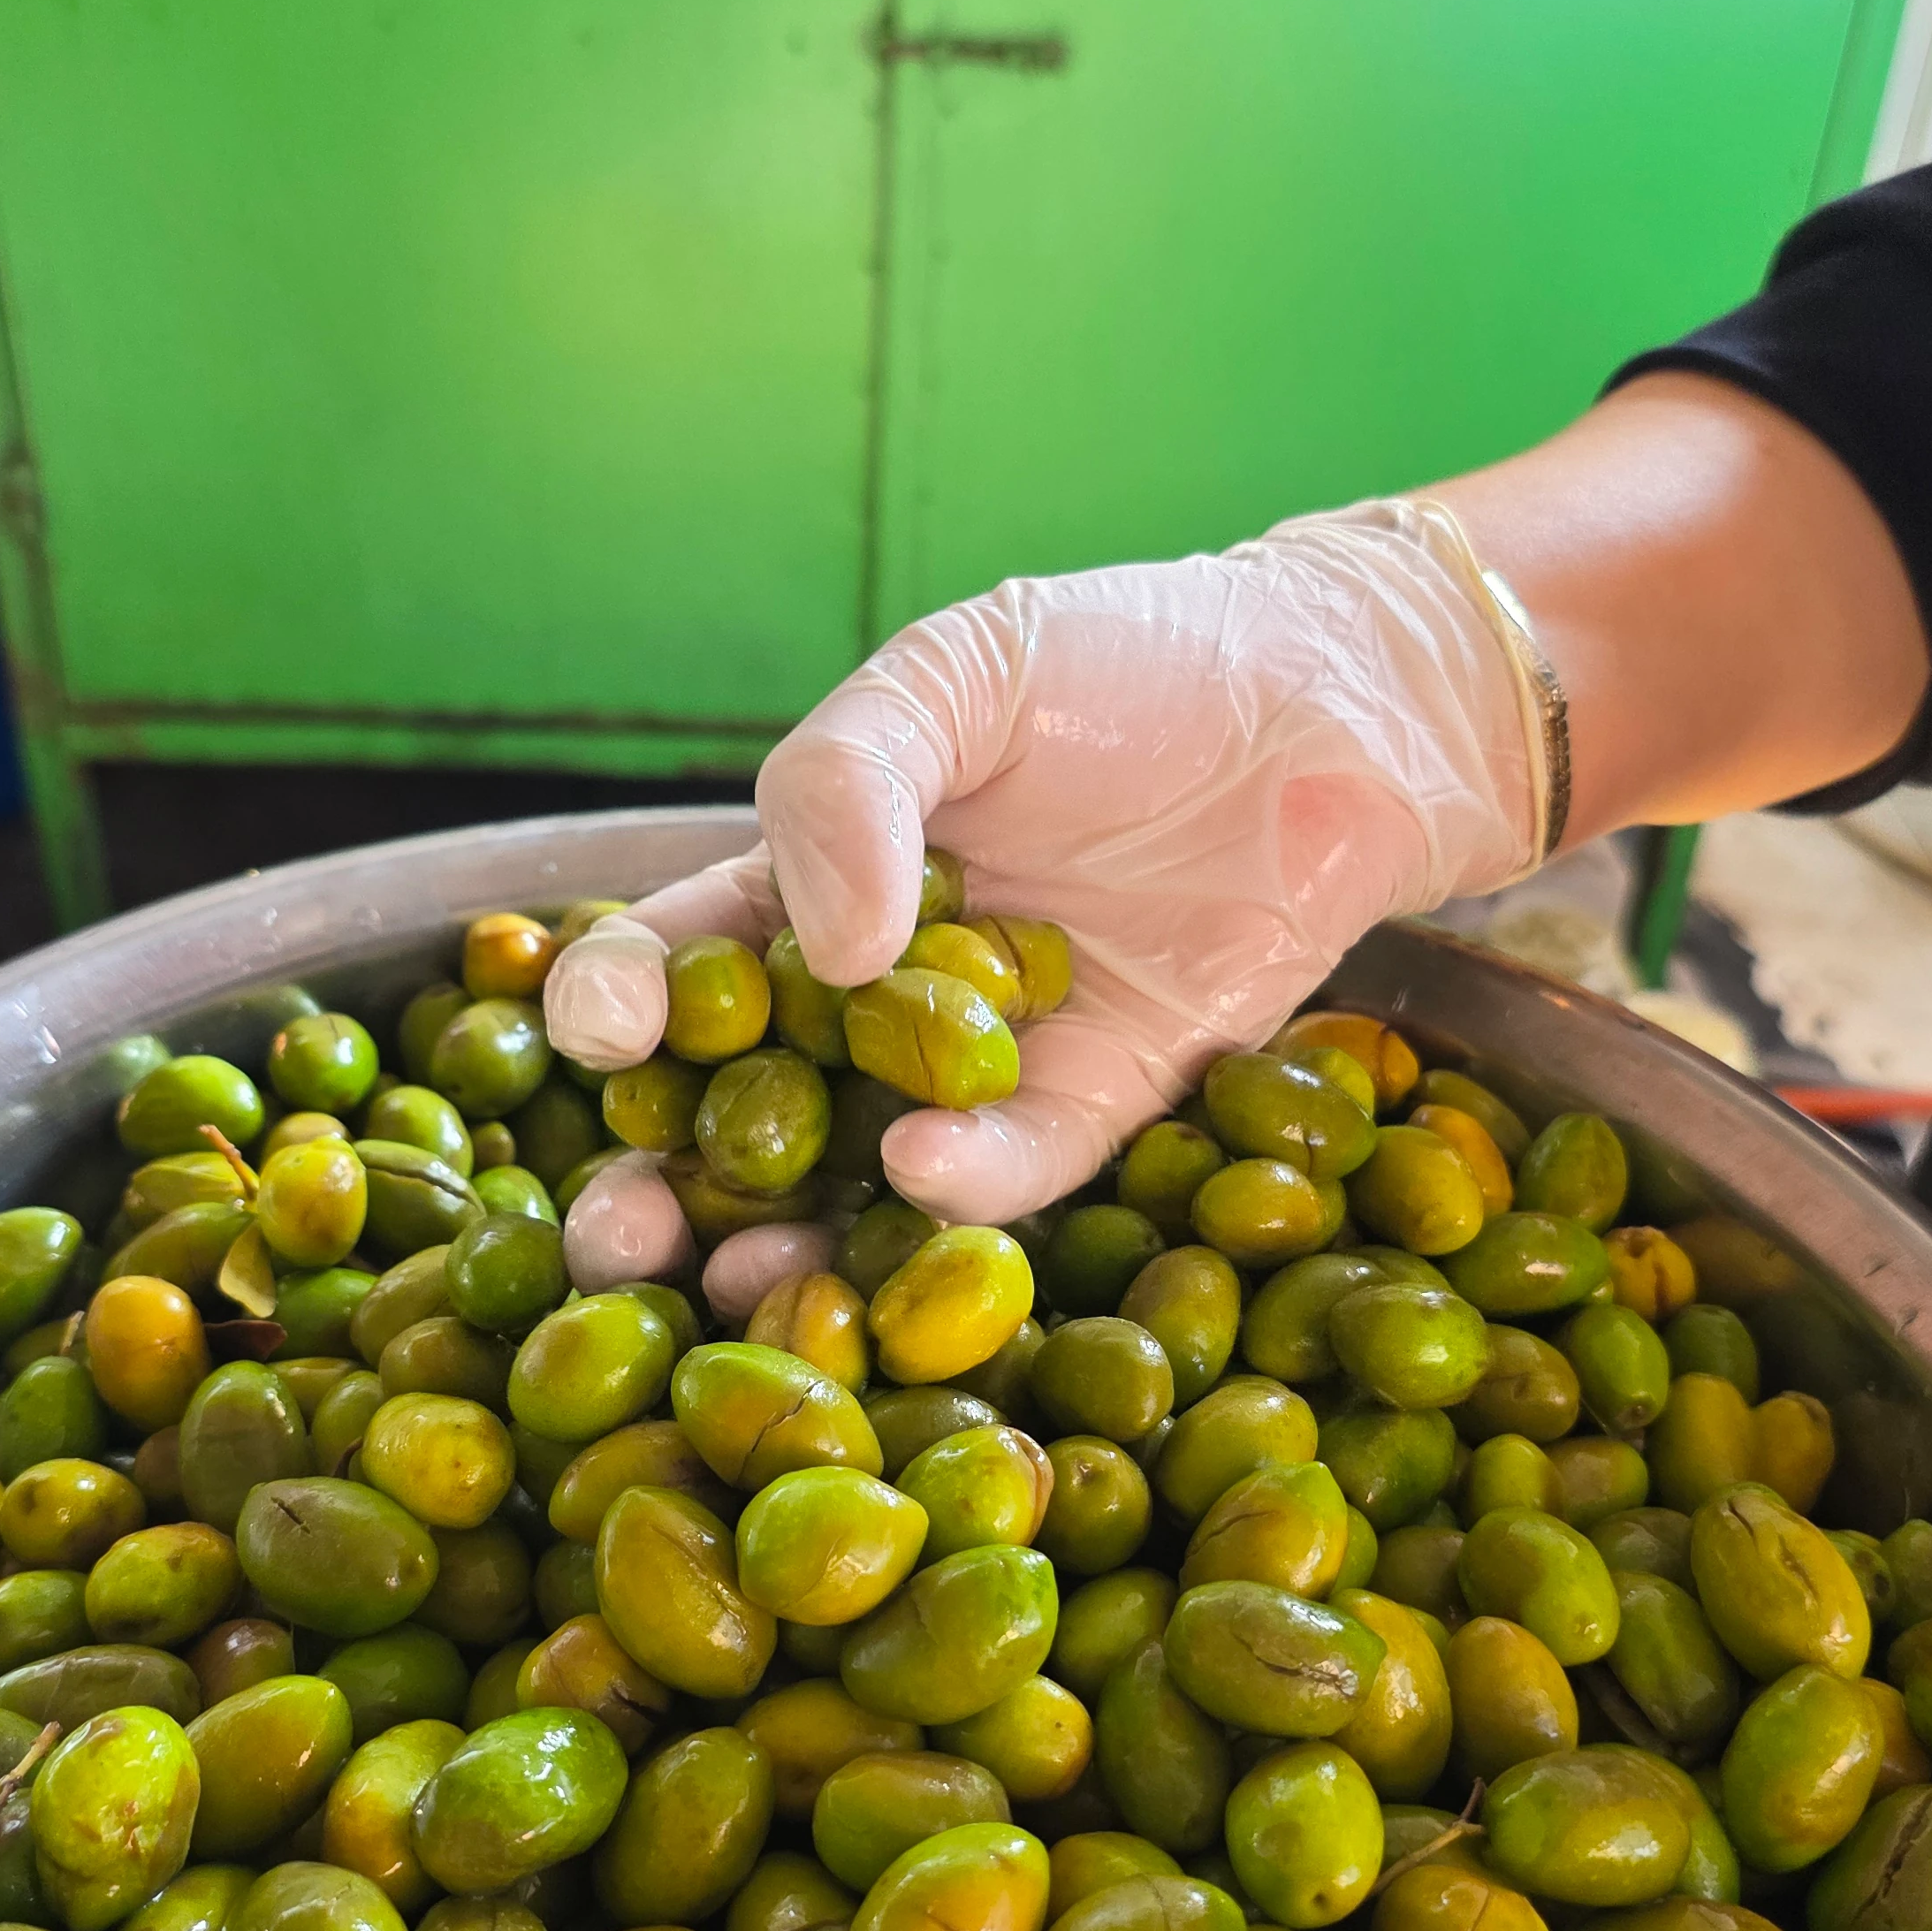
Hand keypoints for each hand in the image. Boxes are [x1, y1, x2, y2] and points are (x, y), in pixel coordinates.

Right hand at [546, 501, 1543, 1222]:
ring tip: (731, 1271)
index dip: (621, 1003)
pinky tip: (915, 1165)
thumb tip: (825, 944)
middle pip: (747, 1103)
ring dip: (794, 1232)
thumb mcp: (957, 672)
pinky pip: (1026, 1162)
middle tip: (607, 1234)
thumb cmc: (1131, 658)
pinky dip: (968, 1177)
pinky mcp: (1112, 1099)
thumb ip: (853, 780)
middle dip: (663, 1177)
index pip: (683, 960)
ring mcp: (994, 1061)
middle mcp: (886, 995)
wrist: (1337, 694)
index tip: (594, 1035)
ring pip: (865, 1167)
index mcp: (818, 883)